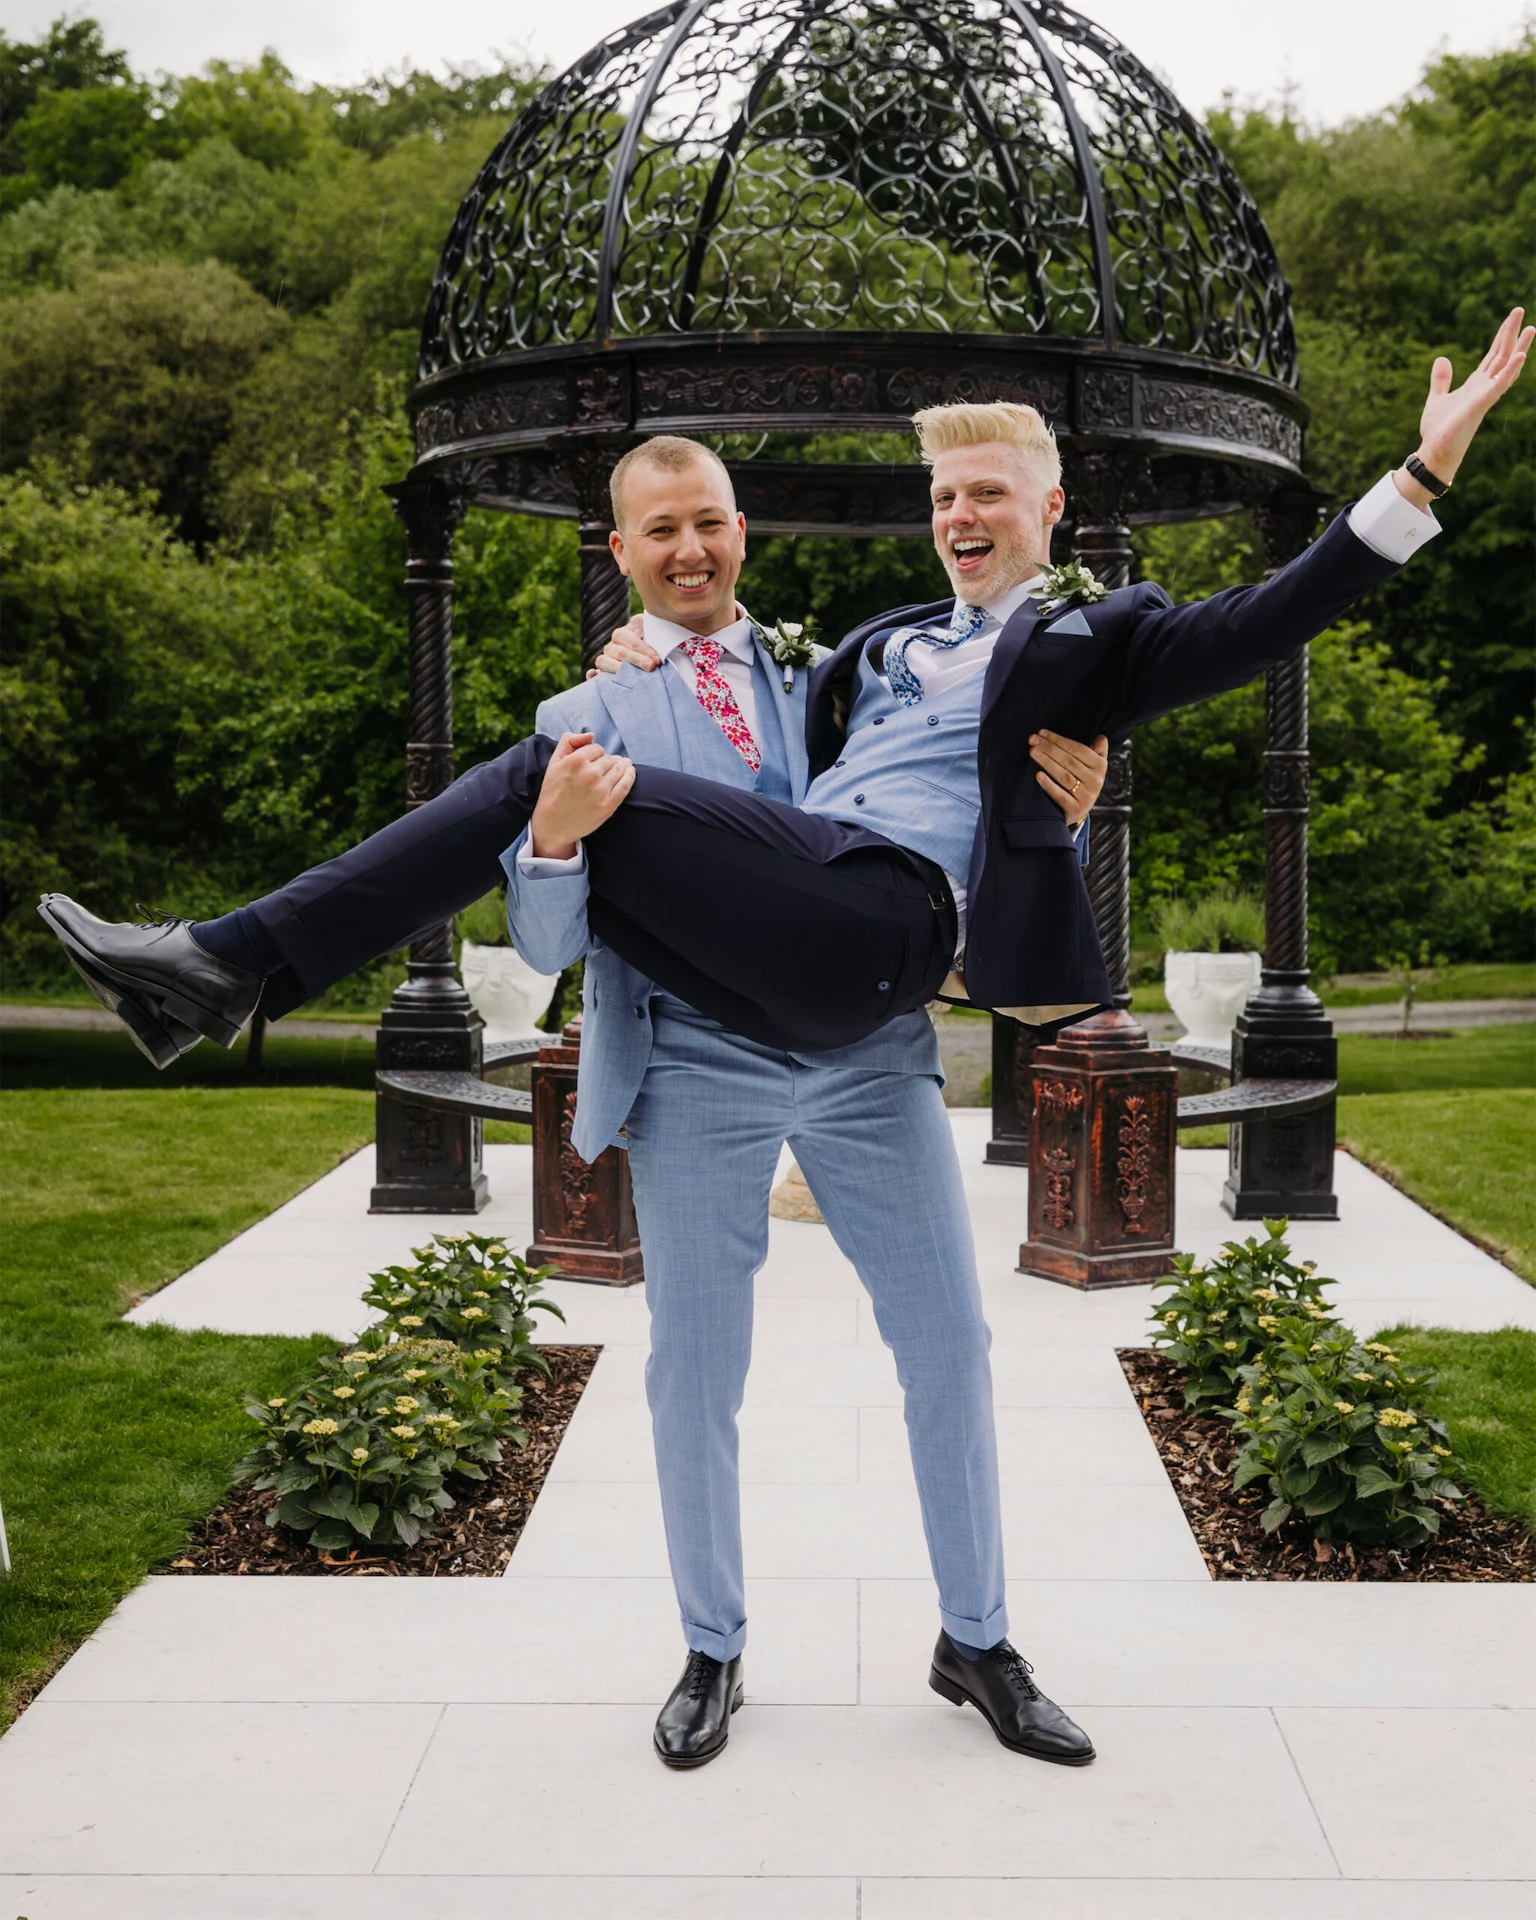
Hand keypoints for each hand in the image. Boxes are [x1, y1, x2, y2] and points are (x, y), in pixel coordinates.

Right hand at [529, 733, 635, 856]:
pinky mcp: (608, 805)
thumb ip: (569, 741)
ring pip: (619, 769)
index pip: (597, 748)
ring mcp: (601, 790)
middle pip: (609, 759)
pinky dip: (630, 776)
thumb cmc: (552, 791)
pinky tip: (630, 772)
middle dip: (608, 761)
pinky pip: (626, 785)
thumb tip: (591, 735)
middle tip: (606, 766)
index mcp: (576, 761)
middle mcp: (590, 774)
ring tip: (624, 765)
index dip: (596, 753)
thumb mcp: (554, 762)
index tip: (593, 760)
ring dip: (622, 766)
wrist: (553, 824)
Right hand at [586, 614, 660, 677]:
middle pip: (619, 651)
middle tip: (651, 667)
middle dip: (636, 659)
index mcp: (627, 632)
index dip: (644, 649)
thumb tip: (650, 629)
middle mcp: (614, 644)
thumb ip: (658, 630)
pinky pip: (593, 673)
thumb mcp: (660, 635)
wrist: (655, 658)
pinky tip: (593, 675)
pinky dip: (592, 675)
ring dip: (617, 668)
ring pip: (604, 661)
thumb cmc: (661, 646)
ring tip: (630, 677)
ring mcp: (607, 657)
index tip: (657, 660)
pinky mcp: (602, 671)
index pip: (631, 640)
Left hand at [1030, 729, 1108, 826]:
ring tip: (1032, 752)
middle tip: (1032, 740)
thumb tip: (1101, 737)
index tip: (1042, 733)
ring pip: (1063, 776)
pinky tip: (1038, 775)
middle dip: (1049, 748)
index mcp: (1100, 766)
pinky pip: (1060, 795)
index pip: (1078, 749)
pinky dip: (1048, 785)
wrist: (1079, 810)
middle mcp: (1095, 780)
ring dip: (1047, 762)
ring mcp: (1086, 796)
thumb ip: (1097, 751)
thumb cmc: (1083, 782)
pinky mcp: (1076, 808)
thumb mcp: (1093, 766)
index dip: (1059, 740)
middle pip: (1069, 761)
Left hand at [1397, 306, 1533, 504]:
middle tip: (1519, 310)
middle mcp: (1484, 387)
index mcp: (1476, 384)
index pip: (1493, 355)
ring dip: (1518, 348)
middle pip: (1502, 355)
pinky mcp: (1481, 405)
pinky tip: (1519, 355)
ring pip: (1505, 366)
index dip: (1502, 336)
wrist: (1434, 452)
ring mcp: (1485, 395)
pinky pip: (1499, 385)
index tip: (1511, 317)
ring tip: (1530, 328)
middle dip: (1511, 333)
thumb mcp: (1437, 398)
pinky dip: (1510, 370)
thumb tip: (1442, 358)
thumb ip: (1441, 380)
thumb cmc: (1438, 430)